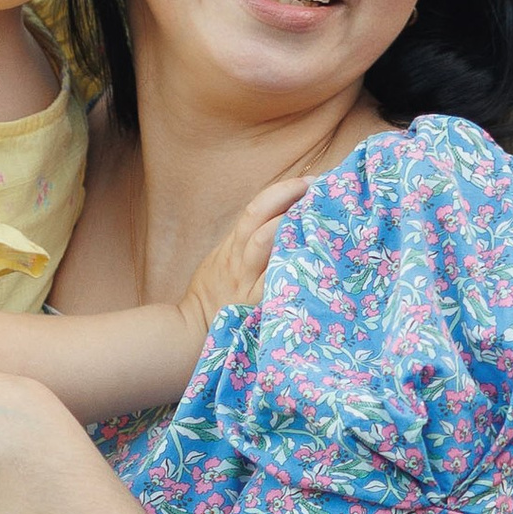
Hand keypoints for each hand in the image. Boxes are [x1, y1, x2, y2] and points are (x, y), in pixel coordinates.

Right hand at [180, 176, 306, 347]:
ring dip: (293, 226)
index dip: (281, 192)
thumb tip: (278, 218)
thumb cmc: (212, 295)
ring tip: (320, 217)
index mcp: (232, 248)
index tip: (307, 182)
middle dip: (290, 200)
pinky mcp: (257, 305)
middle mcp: (241, 262)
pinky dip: (294, 265)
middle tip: (318, 190)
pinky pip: (276, 280)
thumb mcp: (221, 261)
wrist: (192, 331)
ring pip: (268, 245)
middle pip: (262, 221)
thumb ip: (245, 242)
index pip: (255, 211)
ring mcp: (249, 283)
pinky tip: (317, 258)